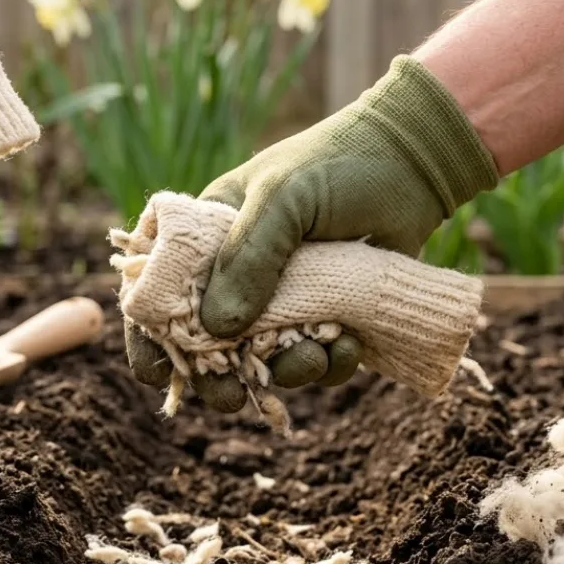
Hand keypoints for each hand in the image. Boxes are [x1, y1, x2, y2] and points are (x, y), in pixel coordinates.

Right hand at [127, 56, 497, 408]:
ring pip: (265, 357)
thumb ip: (248, 259)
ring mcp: (283, 296)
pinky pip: (316, 357)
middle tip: (229, 399)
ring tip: (312, 359)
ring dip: (284, 372)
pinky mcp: (326, 315)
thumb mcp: (284, 200)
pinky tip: (348, 346)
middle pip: (206, 340)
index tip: (154, 373)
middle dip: (216, 376)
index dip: (148, 333)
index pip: (157, 287)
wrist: (415, 165)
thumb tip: (216, 328)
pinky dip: (329, 363)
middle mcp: (238, 270)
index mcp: (207, 235)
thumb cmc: (337, 165)